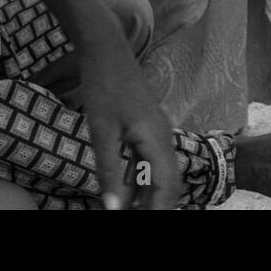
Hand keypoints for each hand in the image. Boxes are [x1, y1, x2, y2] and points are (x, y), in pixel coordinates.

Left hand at [54, 11, 181, 209]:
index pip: (166, 188)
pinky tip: (122, 182)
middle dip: (153, 203)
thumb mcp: (102, 133)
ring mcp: (158, 129)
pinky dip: (139, 175)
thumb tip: (113, 209)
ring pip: (159, 170)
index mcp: (157, 139)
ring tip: (124, 205)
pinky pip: (150, 157)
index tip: (139, 220)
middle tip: (129, 213)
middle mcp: (164, 136)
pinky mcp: (148, 124)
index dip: (157, 210)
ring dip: (144, 191)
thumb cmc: (104, 87)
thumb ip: (110, 173)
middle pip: (168, 182)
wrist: (106, 50)